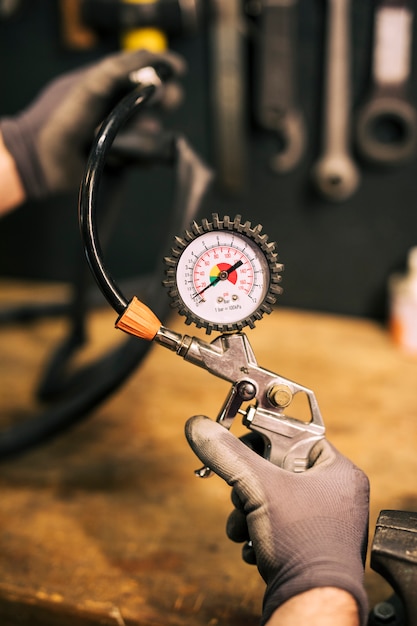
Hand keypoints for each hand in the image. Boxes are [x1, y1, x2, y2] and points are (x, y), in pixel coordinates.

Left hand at [0, 49, 183, 200]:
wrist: (41, 160)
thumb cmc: (58, 117)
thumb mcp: (87, 87)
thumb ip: (115, 71)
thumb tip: (147, 60)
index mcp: (107, 84)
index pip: (141, 68)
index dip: (161, 66)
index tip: (179, 69)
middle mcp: (117, 106)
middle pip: (153, 98)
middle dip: (165, 97)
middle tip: (169, 100)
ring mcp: (120, 133)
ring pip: (152, 128)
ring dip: (152, 130)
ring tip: (145, 132)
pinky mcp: (121, 158)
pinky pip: (145, 156)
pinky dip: (147, 156)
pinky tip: (138, 156)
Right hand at [185, 415, 369, 625]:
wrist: (310, 604)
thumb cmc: (302, 544)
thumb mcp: (258, 488)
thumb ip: (227, 453)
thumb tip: (199, 426)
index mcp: (338, 472)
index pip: (296, 438)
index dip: (265, 441)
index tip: (242, 446)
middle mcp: (336, 496)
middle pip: (278, 470)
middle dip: (249, 486)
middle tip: (240, 494)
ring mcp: (324, 523)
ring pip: (273, 500)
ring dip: (247, 512)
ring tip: (242, 526)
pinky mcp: (309, 546)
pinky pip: (277, 525)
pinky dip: (258, 532)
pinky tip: (252, 546)